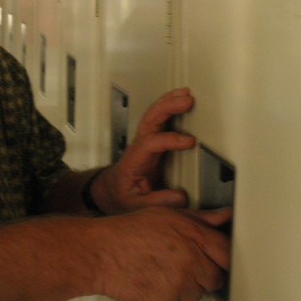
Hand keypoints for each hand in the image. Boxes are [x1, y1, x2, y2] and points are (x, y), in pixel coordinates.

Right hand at [92, 206, 231, 300]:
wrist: (99, 253)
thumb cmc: (128, 232)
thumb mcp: (166, 215)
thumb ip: (200, 218)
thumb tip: (223, 216)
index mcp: (192, 236)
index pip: (226, 252)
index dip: (222, 256)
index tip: (217, 257)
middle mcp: (188, 261)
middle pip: (215, 278)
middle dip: (203, 273)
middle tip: (182, 262)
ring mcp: (177, 285)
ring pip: (195, 295)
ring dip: (185, 287)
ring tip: (162, 269)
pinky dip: (165, 297)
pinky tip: (151, 280)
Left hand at [94, 88, 196, 212]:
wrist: (112, 190)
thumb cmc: (122, 195)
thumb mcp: (136, 205)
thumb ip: (157, 201)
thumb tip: (180, 197)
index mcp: (135, 160)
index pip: (151, 143)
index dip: (170, 140)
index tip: (189, 141)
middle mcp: (139, 145)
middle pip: (150, 120)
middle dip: (167, 108)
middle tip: (186, 101)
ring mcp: (145, 139)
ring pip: (154, 114)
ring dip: (169, 101)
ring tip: (186, 94)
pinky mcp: (152, 139)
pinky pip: (159, 117)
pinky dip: (169, 104)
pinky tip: (180, 98)